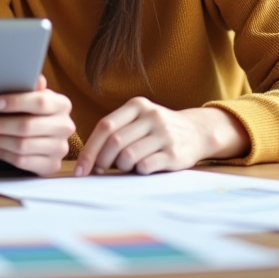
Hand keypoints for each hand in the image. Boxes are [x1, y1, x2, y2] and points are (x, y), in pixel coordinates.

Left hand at [0, 75, 74, 175]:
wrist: (49, 137)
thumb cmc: (37, 112)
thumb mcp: (35, 96)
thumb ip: (32, 88)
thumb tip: (36, 79)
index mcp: (62, 104)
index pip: (40, 102)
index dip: (16, 102)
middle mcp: (64, 127)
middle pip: (27, 127)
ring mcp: (59, 148)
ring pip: (22, 146)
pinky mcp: (51, 166)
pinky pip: (21, 162)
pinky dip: (0, 153)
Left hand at [74, 98, 249, 175]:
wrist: (198, 132)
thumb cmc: (157, 129)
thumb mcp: (139, 119)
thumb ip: (116, 131)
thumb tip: (89, 159)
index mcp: (137, 106)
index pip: (105, 126)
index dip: (89, 149)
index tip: (80, 169)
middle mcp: (151, 116)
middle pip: (114, 141)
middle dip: (101, 160)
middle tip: (99, 170)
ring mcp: (164, 134)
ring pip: (128, 155)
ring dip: (120, 166)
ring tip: (125, 166)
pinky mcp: (174, 153)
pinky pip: (146, 166)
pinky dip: (137, 171)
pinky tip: (141, 168)